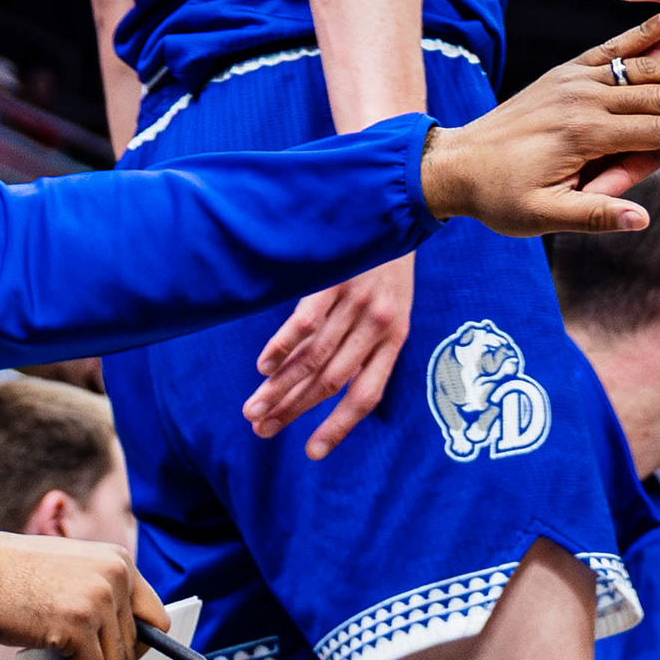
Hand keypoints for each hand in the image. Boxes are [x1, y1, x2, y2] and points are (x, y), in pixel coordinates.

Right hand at [245, 254, 416, 461]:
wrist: (405, 207)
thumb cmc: (392, 264)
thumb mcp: (394, 307)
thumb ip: (368, 343)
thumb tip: (333, 382)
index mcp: (394, 339)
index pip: (366, 395)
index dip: (338, 426)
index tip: (312, 452)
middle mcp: (376, 327)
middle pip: (330, 382)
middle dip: (293, 411)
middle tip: (262, 432)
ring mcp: (355, 303)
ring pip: (313, 358)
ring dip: (280, 388)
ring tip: (255, 411)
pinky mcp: (334, 280)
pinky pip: (305, 322)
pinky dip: (282, 347)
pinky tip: (263, 367)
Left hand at [413, 21, 659, 244]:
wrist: (453, 163)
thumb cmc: (496, 200)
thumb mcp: (540, 218)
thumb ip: (593, 215)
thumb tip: (643, 215)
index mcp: (581, 134)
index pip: (655, 134)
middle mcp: (582, 99)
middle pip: (659, 96)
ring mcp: (574, 79)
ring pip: (643, 67)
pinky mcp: (566, 71)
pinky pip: (611, 46)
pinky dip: (644, 30)